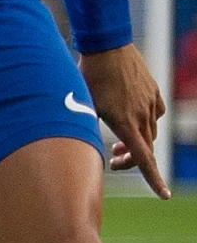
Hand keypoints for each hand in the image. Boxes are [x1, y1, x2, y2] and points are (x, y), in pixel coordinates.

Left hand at [79, 44, 169, 197]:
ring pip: (149, 132)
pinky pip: (155, 114)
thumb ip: (86, 128)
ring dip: (136, 142)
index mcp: (125, 123)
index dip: (153, 179)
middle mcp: (142, 115)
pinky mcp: (153, 91)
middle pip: (144, 148)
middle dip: (129, 159)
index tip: (163, 195)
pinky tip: (132, 119)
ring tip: (117, 144)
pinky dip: (145, 123)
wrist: (106, 46)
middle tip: (112, 161)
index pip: (144, 158)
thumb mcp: (82, 105)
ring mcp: (150, 102)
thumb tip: (79, 149)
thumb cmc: (87, 76)